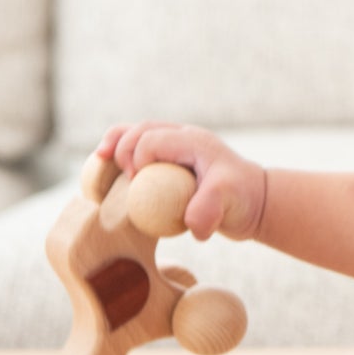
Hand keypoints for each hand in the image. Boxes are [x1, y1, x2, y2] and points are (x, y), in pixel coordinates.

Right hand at [98, 122, 266, 240]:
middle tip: (116, 172)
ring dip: (116, 144)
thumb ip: (209, 210)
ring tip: (98, 159)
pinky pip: (141, 150)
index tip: (136, 182)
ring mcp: (177, 148)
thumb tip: (191, 225)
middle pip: (141, 129)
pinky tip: (111, 173)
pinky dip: (123, 156)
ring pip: (138, 134)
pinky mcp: (172, 162)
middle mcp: (184, 138)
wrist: (255, 203)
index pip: (152, 139)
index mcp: (194, 141)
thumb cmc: (243, 199)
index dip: (137, 157)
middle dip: (120, 146)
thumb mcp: (228, 203)